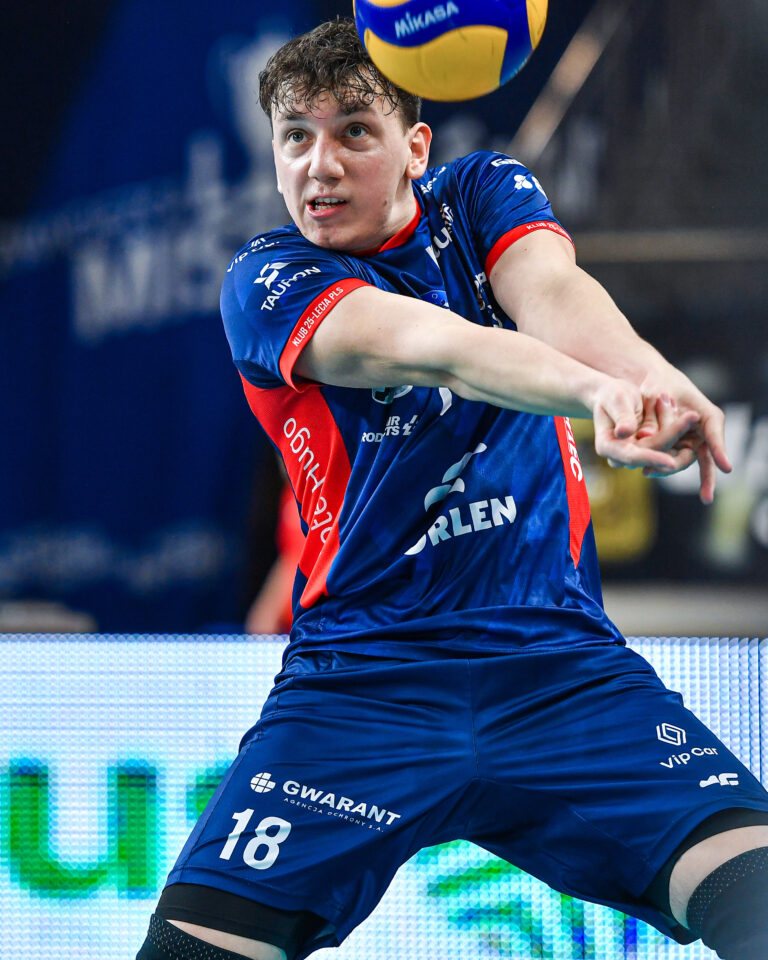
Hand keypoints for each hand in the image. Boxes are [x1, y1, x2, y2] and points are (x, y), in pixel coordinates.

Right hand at [592, 381, 700, 473]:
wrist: (614, 396)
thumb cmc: (612, 395)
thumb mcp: (616, 399)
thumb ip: (621, 415)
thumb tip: (624, 432)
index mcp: (607, 446)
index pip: (631, 457)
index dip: (651, 459)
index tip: (672, 463)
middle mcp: (620, 456)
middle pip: (652, 451)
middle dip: (674, 433)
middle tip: (693, 415)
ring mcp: (636, 454)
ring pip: (664, 447)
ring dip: (677, 428)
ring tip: (684, 407)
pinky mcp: (649, 449)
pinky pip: (668, 443)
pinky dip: (677, 428)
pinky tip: (687, 415)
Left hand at [636, 369, 731, 503]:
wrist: (648, 383)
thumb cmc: (658, 383)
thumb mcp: (654, 395)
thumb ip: (652, 416)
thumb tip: (646, 437)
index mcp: (706, 414)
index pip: (715, 431)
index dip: (720, 450)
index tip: (727, 468)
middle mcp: (701, 431)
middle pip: (701, 455)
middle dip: (701, 474)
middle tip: (705, 494)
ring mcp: (688, 441)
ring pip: (683, 460)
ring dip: (669, 468)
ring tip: (652, 473)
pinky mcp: (673, 447)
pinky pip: (670, 460)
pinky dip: (660, 466)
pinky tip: (648, 470)